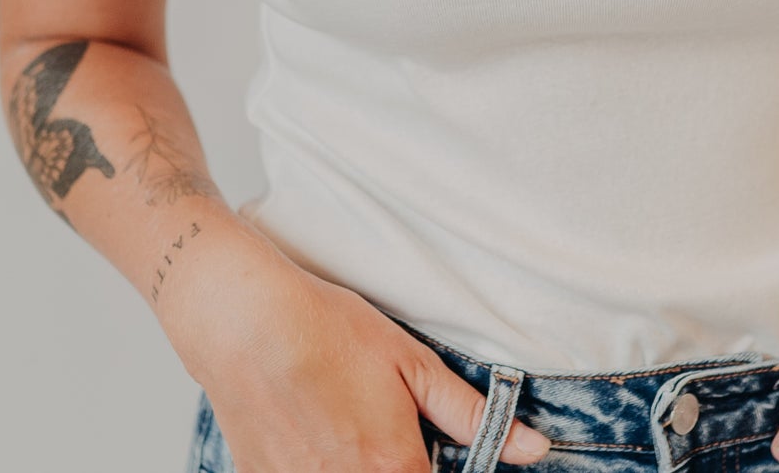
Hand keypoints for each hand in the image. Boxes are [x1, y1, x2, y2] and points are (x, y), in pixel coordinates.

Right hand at [163, 216, 552, 472]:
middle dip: (400, 467)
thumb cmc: (327, 331)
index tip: (436, 460)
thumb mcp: (410, 362)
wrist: (243, 321)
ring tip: (352, 431)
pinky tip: (316, 434)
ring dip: (358, 465)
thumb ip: (473, 414)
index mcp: (391, 467)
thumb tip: (535, 447)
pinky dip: (321, 465)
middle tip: (391, 440)